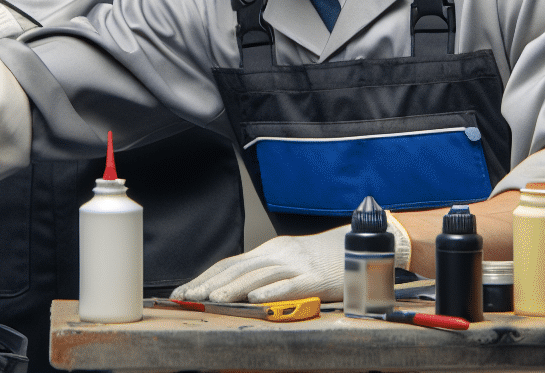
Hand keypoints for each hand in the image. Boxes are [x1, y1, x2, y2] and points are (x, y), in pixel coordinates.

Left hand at [174, 217, 408, 303]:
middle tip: (187, 297)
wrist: (361, 245)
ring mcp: (298, 264)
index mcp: (270, 249)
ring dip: (233, 289)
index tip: (183, 291)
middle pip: (238, 268)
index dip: (205, 276)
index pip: (229, 262)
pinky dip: (272, 292)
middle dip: (210, 283)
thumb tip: (232, 289)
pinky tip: (255, 300)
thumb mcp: (290, 260)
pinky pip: (291, 285)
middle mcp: (280, 253)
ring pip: (259, 276)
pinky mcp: (316, 277)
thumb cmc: (323, 258)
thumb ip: (265, 272)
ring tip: (212, 300)